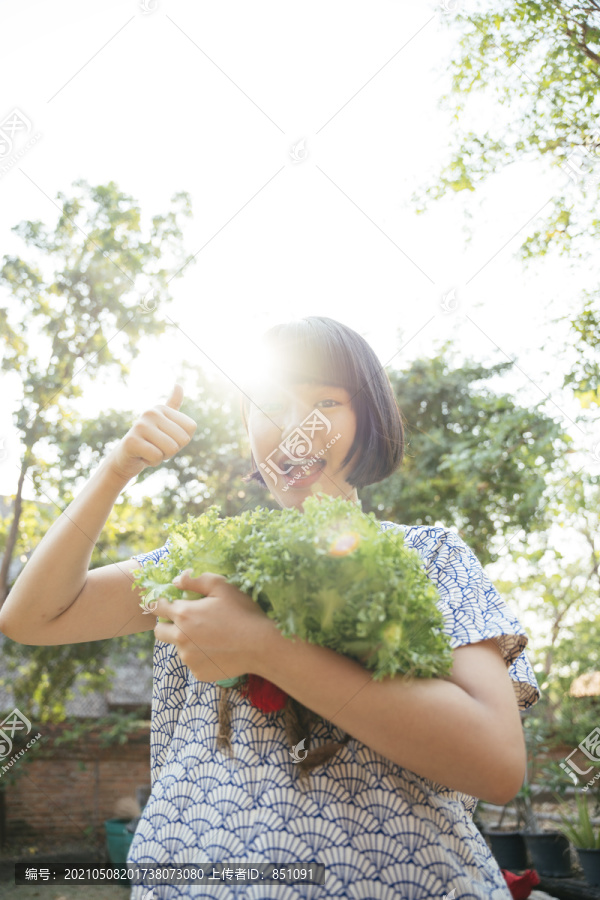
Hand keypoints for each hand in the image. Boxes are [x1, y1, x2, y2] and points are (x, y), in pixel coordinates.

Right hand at [106, 383, 196, 481]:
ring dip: (162, 456)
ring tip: (149, 451)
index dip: (182, 440)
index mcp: (162, 408)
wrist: (125, 458)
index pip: (191, 428)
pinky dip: (152, 462)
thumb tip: (178, 384)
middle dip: (172, 450)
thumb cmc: (150, 442)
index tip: (166, 438)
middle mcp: (150, 412)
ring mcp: (140, 425)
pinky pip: (157, 456)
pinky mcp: (132, 441)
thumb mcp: (165, 423)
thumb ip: (173, 405)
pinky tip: (142, 457)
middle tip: (156, 446)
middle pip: (182, 439)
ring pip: (171, 449)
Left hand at [153, 571, 275, 682]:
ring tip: (211, 636)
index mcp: (184, 614)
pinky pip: (192, 662)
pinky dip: (200, 656)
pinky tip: (218, 649)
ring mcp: (188, 658)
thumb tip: (175, 580)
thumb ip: (195, 581)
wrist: (262, 646)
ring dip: (186, 641)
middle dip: (167, 624)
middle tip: (187, 621)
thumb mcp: (223, 587)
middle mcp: (180, 638)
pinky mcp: (198, 673)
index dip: (160, 603)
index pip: (156, 607)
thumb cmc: (244, 612)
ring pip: (177, 648)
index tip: (167, 603)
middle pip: (159, 631)